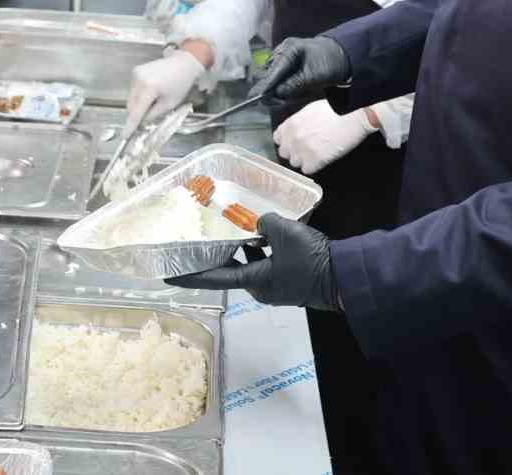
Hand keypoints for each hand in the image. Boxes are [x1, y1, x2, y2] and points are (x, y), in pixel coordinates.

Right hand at [124, 50, 205, 134]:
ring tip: (154, 100)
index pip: (137, 111)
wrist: (183, 63)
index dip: (131, 125)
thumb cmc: (181, 84)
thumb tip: (142, 122)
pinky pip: (133, 89)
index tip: (125, 135)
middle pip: (131, 105)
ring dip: (138, 104)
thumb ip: (153, 115)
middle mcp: (139, 79)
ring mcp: (136, 74)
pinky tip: (151, 92)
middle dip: (137, 114)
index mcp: (149, 88)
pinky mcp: (136, 71)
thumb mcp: (170, 104)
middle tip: (148, 117)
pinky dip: (139, 95)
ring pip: (131, 98)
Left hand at [168, 213, 339, 310]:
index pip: (213, 278)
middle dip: (213, 257)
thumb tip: (258, 223)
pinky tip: (257, 234)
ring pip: (247, 266)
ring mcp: (273, 287)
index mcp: (253, 281)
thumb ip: (264, 223)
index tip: (167, 274)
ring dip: (237, 251)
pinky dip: (256, 251)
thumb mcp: (284, 232)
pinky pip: (262, 265)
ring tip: (224, 231)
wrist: (343, 276)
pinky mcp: (286, 281)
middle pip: (228, 271)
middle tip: (194, 244)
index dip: (189, 275)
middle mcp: (258, 288)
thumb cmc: (310, 258)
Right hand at [252, 36, 350, 105]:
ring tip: (299, 95)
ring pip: (269, 81)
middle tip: (282, 102)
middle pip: (265, 75)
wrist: (340, 57)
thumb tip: (276, 93)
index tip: (255, 98)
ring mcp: (281, 61)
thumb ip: (295, 84)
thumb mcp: (316, 76)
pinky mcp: (282, 69)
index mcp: (289, 49)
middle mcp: (281, 53)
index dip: (265, 85)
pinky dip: (285, 91)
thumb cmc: (330, 63)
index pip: (273, 70)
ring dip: (278, 92)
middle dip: (270, 90)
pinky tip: (300, 92)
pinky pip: (277, 83)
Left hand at [274, 99, 374, 174]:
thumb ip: (297, 122)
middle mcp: (294, 138)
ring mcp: (304, 150)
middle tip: (306, 149)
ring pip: (295, 163)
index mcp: (291, 124)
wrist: (352, 116)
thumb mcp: (309, 110)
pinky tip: (321, 159)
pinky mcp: (315, 160)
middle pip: (285, 153)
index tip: (293, 143)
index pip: (278, 138)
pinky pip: (307, 170)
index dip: (286, 141)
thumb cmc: (335, 110)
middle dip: (294, 152)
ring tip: (315, 154)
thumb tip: (293, 130)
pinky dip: (314, 166)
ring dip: (304, 160)